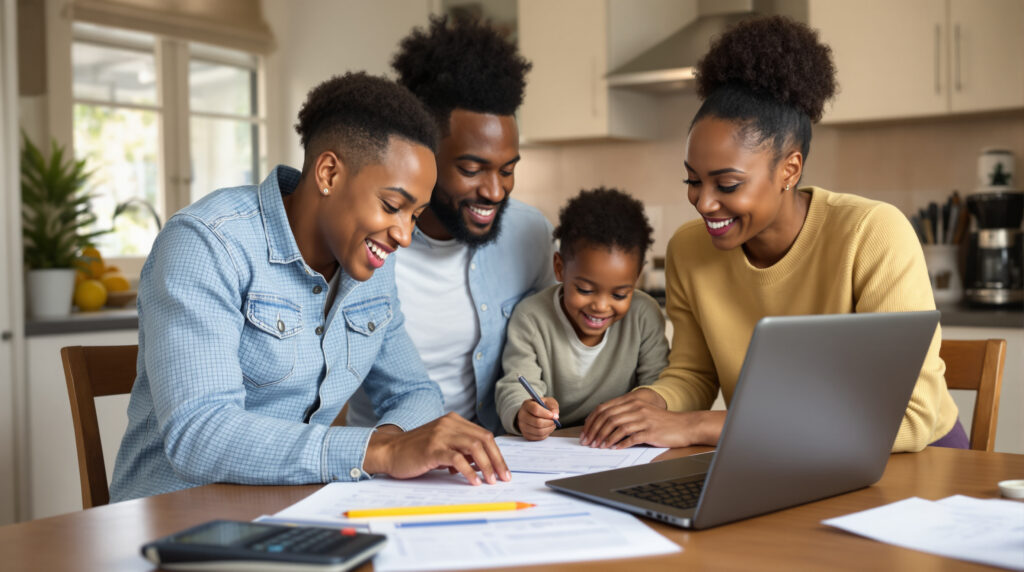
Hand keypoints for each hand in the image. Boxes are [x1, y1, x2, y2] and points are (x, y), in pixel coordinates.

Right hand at [364, 413, 510, 484]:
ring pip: (474, 447)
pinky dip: (469, 471)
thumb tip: (484, 463)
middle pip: (483, 440)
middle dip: (497, 460)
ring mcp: (441, 435)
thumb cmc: (416, 451)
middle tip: (503, 477)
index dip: (497, 453)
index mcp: (454, 421)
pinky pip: (457, 459)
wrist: (389, 451)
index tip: (504, 470)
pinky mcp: (432, 448)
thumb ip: (462, 450)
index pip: (484, 435)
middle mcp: (449, 424)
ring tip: (491, 480)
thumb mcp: (442, 445)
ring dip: (487, 465)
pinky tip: (473, 481)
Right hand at [516, 397, 559, 440]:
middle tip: (554, 421)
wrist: (532, 413)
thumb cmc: (541, 407)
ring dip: (549, 429)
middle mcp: (522, 416)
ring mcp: (523, 426)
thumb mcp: (548, 402)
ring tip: (552, 425)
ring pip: (538, 431)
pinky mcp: (526, 434)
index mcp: (527, 405)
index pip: (535, 409)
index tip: (552, 415)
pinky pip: (538, 437)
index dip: (545, 413)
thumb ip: (553, 406)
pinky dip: (546, 434)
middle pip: (537, 422)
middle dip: (549, 423)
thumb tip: (555, 416)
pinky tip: (547, 428)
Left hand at [581, 389, 724, 448]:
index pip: (604, 408)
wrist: (684, 426)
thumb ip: (624, 414)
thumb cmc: (661, 422)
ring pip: (617, 427)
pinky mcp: (650, 431)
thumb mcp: (641, 412)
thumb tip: (602, 424)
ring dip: (605, 438)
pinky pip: (631, 437)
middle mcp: (636, 407)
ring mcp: (643, 419)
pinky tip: (614, 448)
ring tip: (598, 447)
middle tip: (588, 442)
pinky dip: (620, 444)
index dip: (592, 421)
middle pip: (608, 418)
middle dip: (595, 431)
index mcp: (631, 401)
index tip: (585, 432)